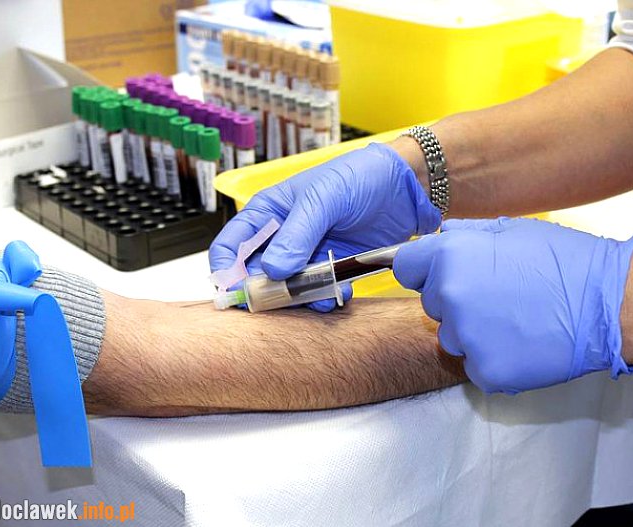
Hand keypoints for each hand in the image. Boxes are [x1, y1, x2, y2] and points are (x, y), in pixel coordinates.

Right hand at [209, 143, 440, 310]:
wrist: (406, 185)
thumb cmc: (359, 176)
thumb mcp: (323, 198)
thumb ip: (298, 234)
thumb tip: (273, 271)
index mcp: (269, 214)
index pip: (231, 246)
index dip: (227, 272)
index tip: (236, 293)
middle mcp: (283, 238)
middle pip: (257, 276)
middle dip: (267, 293)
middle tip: (282, 302)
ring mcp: (309, 256)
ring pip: (289, 290)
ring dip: (299, 299)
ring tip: (319, 296)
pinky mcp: (334, 268)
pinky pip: (320, 293)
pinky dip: (326, 299)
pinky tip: (339, 293)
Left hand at [393, 217, 632, 393]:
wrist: (610, 302)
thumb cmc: (565, 261)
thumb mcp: (511, 230)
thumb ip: (465, 235)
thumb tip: (439, 237)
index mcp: (451, 256)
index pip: (406, 268)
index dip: (425, 271)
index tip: (445, 276)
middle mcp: (450, 296)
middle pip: (431, 305)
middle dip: (456, 302)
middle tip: (499, 298)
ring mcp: (467, 338)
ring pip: (452, 339)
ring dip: (475, 334)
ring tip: (517, 321)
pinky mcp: (487, 371)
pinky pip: (476, 366)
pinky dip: (495, 359)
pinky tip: (524, 344)